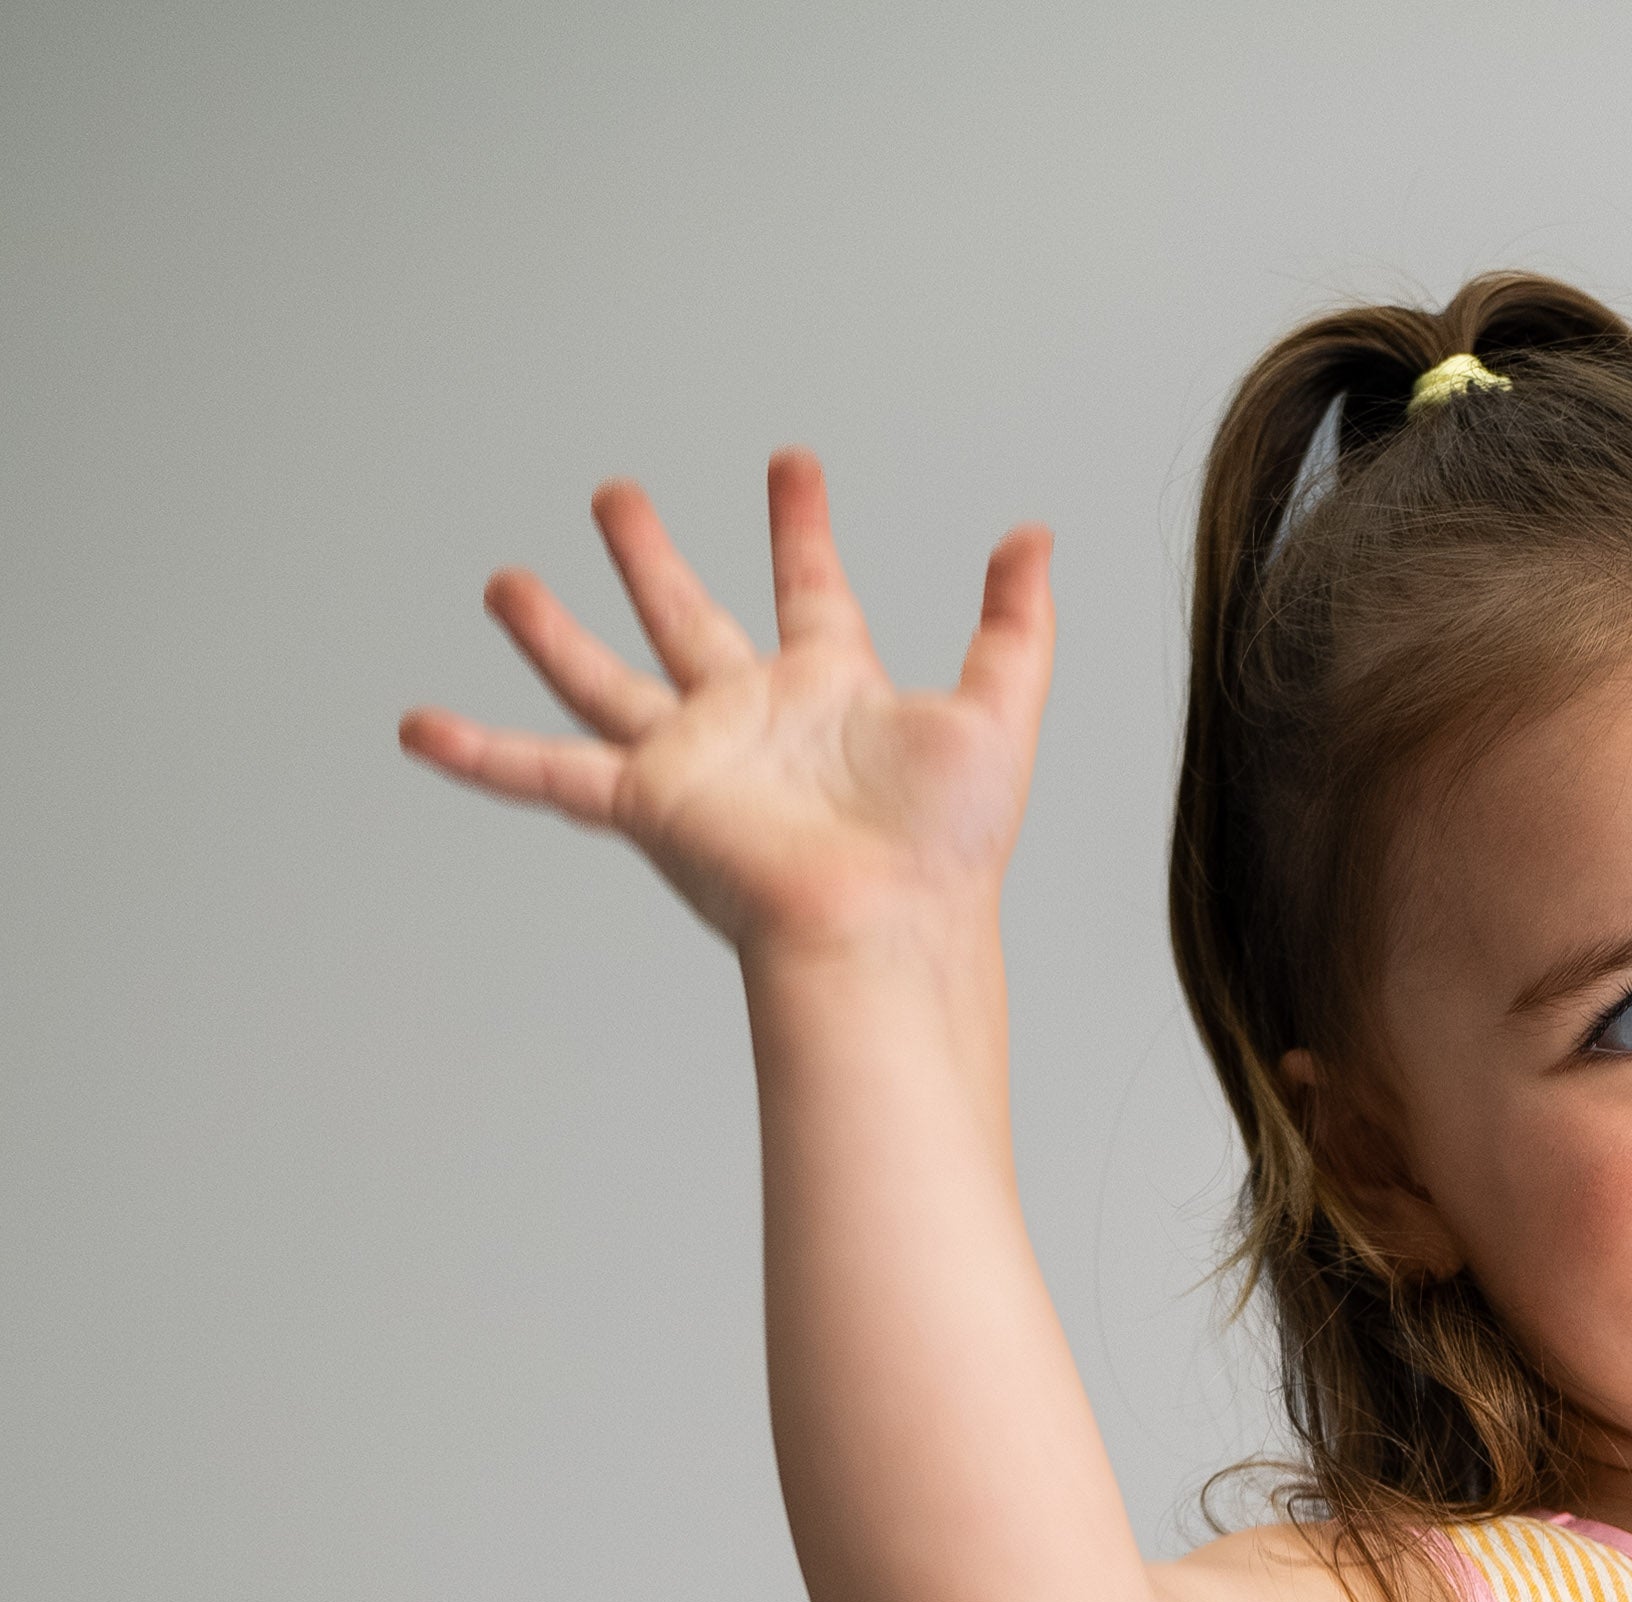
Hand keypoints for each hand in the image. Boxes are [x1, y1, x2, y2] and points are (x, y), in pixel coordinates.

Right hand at [398, 452, 1054, 959]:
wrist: (888, 928)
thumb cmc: (943, 852)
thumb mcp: (998, 712)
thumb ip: (1014, 624)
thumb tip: (1036, 538)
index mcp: (830, 694)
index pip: (811, 587)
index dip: (801, 526)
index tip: (792, 466)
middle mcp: (753, 722)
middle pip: (686, 619)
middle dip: (650, 556)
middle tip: (616, 497)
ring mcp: (694, 763)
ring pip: (604, 680)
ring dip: (553, 632)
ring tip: (504, 582)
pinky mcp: (648, 804)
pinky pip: (546, 775)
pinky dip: (478, 755)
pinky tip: (419, 728)